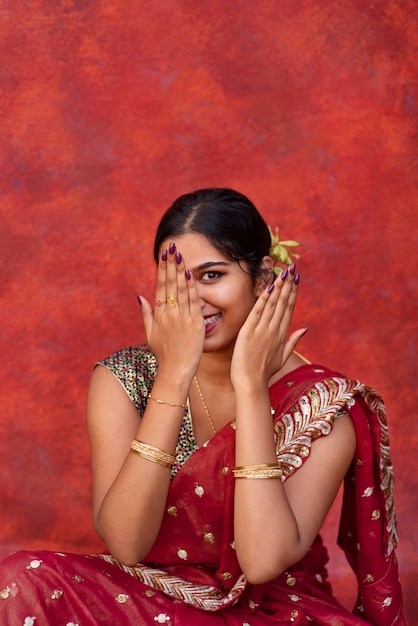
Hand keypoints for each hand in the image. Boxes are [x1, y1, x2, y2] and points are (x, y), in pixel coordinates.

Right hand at [139, 242, 204, 377]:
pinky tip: (190, 274)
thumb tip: (140, 296)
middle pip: (169, 284)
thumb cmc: (164, 355)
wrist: (175, 371)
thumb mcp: (150, 334)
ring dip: (180, 270)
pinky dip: (191, 288)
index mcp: (159, 315)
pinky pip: (193, 303)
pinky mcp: (195, 324)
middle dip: (170, 264)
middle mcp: (169, 314)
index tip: (164, 255)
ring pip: (180, 290)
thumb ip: (146, 314)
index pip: (160, 286)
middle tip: (172, 246)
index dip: (162, 269)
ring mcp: (182, 318)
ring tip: (180, 254)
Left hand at [231, 269, 305, 387]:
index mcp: (281, 334)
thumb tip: (305, 329)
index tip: (297, 278)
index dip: (293, 292)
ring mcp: (262, 331)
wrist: (251, 384)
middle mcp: (274, 330)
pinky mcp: (249, 332)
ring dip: (279, 287)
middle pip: (283, 303)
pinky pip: (257, 312)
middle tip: (293, 268)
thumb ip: (293, 341)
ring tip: (284, 272)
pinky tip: (270, 286)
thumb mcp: (282, 357)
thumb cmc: (264, 372)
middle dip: (289, 284)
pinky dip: (264, 299)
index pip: (289, 308)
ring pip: (273, 304)